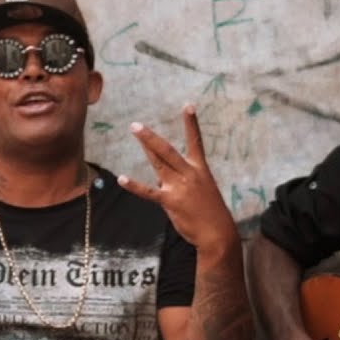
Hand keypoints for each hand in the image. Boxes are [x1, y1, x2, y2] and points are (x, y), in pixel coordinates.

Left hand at [117, 104, 237, 253]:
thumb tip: (158, 179)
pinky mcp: (171, 201)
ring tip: (135, 131)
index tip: (188, 105)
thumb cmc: (209, 212)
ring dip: (146, 146)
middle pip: (167, 150)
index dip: (191, 124)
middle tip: (136, 125)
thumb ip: (178, 181)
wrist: (217, 233)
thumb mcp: (199, 191)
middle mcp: (189, 174)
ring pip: (158, 163)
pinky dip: (135, 185)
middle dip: (151, 137)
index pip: (195, 142)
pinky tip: (122, 179)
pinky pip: (149, 191)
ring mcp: (179, 187)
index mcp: (200, 169)